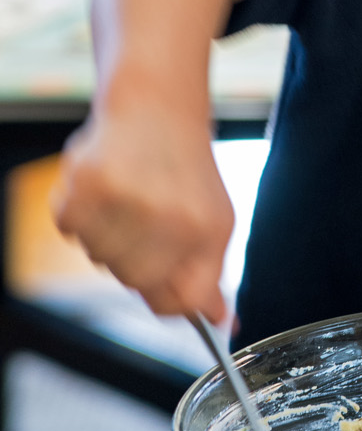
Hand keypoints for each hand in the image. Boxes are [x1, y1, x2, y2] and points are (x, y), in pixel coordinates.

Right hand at [52, 102, 235, 321]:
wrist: (157, 105)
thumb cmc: (186, 169)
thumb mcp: (214, 221)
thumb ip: (209, 277)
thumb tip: (222, 324)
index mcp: (206, 229)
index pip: (180, 302)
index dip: (168, 296)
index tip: (164, 279)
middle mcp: (168, 217)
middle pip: (136, 283)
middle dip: (137, 260)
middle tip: (146, 222)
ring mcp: (124, 200)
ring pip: (100, 258)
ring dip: (108, 236)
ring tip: (127, 196)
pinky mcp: (85, 183)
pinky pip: (70, 229)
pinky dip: (80, 213)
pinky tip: (103, 186)